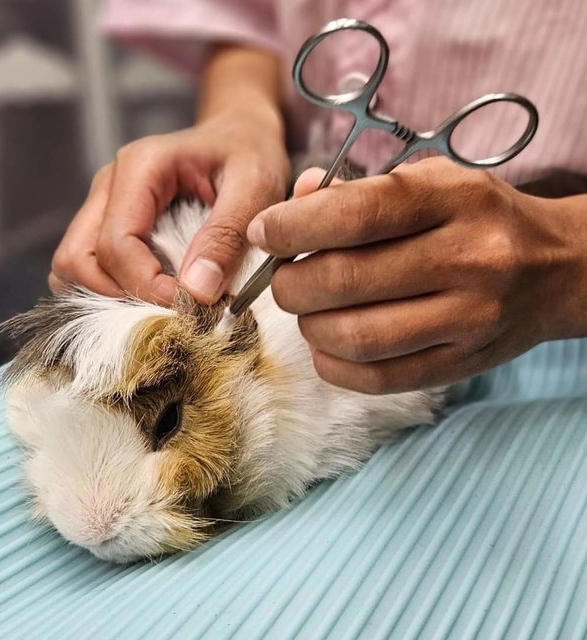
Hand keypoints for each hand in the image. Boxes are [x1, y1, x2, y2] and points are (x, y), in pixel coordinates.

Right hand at [49, 109, 288, 304]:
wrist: (243, 136)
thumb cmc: (251, 154)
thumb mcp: (255, 187)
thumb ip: (226, 237)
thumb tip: (196, 291)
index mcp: (140, 167)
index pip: (116, 244)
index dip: (147, 286)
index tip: (190, 307)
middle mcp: (111, 184)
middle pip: (79, 259)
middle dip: (120, 296)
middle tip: (172, 311)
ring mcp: (106, 204)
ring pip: (75, 265)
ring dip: (109, 296)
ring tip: (161, 305)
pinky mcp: (111, 222)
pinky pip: (90, 265)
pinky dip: (112, 288)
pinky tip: (152, 294)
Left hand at [247, 158, 586, 393]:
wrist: (556, 269)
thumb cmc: (476, 218)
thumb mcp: (428, 181)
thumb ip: (356, 190)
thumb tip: (292, 205)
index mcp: (452, 200)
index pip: (355, 214)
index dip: (292, 226)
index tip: (264, 232)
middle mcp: (467, 259)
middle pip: (343, 281)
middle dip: (290, 283)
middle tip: (286, 278)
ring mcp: (468, 319)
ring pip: (354, 336)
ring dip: (309, 326)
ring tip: (311, 310)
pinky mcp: (461, 365)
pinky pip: (376, 378)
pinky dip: (333, 365)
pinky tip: (329, 343)